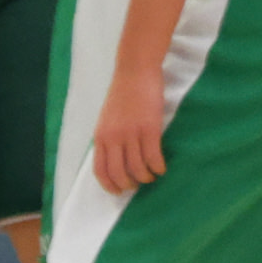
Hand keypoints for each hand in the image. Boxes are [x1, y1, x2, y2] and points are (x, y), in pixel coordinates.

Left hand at [91, 71, 169, 195]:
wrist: (135, 71)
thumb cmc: (123, 93)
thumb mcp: (107, 118)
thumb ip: (108, 138)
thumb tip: (114, 160)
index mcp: (100, 136)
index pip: (100, 169)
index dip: (109, 185)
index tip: (118, 191)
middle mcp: (113, 138)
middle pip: (119, 173)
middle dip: (129, 185)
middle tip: (138, 184)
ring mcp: (131, 134)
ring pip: (138, 169)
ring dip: (146, 177)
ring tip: (152, 175)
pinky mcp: (149, 129)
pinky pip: (153, 158)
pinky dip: (158, 168)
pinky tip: (161, 167)